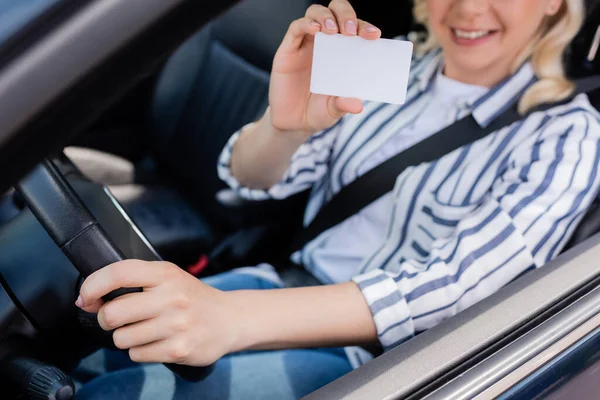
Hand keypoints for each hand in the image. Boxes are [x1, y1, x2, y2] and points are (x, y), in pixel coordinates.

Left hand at [76, 260, 240, 366]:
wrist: (229, 319)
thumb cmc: (192, 298)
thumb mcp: (168, 278)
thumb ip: (132, 282)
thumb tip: (87, 298)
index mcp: (165, 274)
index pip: (119, 273)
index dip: (93, 285)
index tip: (86, 297)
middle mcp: (171, 297)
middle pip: (112, 314)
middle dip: (108, 319)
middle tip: (121, 318)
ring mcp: (176, 325)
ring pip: (121, 338)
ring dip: (126, 337)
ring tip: (146, 330)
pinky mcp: (178, 349)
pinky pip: (137, 355)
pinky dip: (141, 351)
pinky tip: (158, 341)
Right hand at [269, 0, 380, 133]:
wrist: (292, 123)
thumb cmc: (317, 112)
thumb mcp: (334, 111)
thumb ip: (343, 105)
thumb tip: (357, 105)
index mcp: (343, 53)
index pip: (356, 29)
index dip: (365, 27)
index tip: (374, 36)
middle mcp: (325, 44)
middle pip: (336, 12)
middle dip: (346, 15)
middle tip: (351, 32)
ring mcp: (306, 44)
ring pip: (316, 13)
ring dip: (326, 16)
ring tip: (332, 30)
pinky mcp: (288, 49)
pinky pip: (296, 27)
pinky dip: (306, 24)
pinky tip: (315, 30)